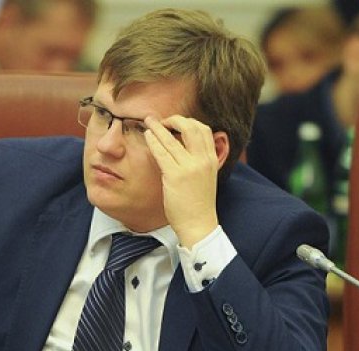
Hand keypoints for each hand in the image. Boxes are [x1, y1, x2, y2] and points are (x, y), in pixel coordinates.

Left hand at [144, 115, 225, 248]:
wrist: (199, 224)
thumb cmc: (198, 203)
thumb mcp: (206, 177)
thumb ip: (199, 161)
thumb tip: (185, 148)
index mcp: (212, 159)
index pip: (204, 130)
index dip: (188, 122)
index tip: (175, 123)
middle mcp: (203, 160)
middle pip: (191, 127)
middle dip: (174, 119)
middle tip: (161, 121)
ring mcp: (189, 167)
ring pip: (172, 139)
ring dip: (158, 127)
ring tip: (148, 122)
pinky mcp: (175, 176)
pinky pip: (161, 152)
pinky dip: (153, 141)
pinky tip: (147, 137)